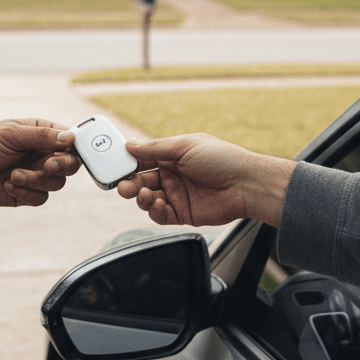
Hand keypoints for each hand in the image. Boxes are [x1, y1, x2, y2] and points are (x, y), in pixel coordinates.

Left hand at [0, 119, 78, 206]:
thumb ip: (41, 136)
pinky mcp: (27, 193)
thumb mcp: (11, 135)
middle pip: (70, 165)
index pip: (71, 141)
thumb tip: (71, 137)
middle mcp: (43, 154)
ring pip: (56, 184)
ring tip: (13, 175)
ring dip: (36, 181)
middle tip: (46, 167)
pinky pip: (40, 198)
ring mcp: (36, 175)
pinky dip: (25, 193)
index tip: (67, 152)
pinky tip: (7, 185)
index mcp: (42, 134)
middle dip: (61, 167)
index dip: (75, 148)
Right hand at [116, 134, 295, 226]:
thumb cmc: (221, 159)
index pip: (142, 160)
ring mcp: (177, 195)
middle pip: (140, 181)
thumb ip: (154, 149)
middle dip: (129, 184)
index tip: (114, 166)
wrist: (245, 184)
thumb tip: (129, 145)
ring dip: (140, 197)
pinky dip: (153, 210)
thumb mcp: (184, 146)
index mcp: (171, 156)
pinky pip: (160, 215)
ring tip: (143, 194)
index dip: (127, 163)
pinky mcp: (183, 213)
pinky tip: (158, 203)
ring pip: (146, 199)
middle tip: (123, 186)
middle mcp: (172, 176)